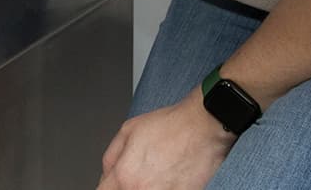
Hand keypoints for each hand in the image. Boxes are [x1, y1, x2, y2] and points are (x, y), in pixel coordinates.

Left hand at [96, 92, 235, 189]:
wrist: (203, 127)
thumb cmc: (171, 126)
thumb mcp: (128, 130)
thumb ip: (111, 158)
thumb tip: (106, 176)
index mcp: (125, 176)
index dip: (108, 188)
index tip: (114, 184)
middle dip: (126, 187)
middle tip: (138, 176)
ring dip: (146, 188)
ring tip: (155, 176)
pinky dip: (164, 188)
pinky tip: (168, 179)